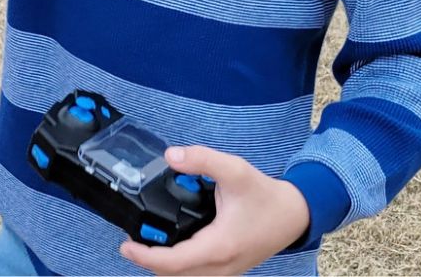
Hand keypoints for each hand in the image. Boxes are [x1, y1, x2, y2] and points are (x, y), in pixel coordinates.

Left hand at [120, 146, 309, 275]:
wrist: (295, 214)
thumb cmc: (266, 196)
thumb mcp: (234, 170)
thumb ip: (202, 159)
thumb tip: (171, 156)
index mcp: (219, 246)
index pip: (173, 263)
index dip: (145, 257)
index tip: (125, 245)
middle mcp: (221, 266)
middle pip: (174, 275)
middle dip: (148, 262)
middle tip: (130, 241)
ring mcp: (225, 271)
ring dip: (162, 266)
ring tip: (144, 244)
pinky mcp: (227, 268)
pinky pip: (195, 274)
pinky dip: (177, 266)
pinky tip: (169, 246)